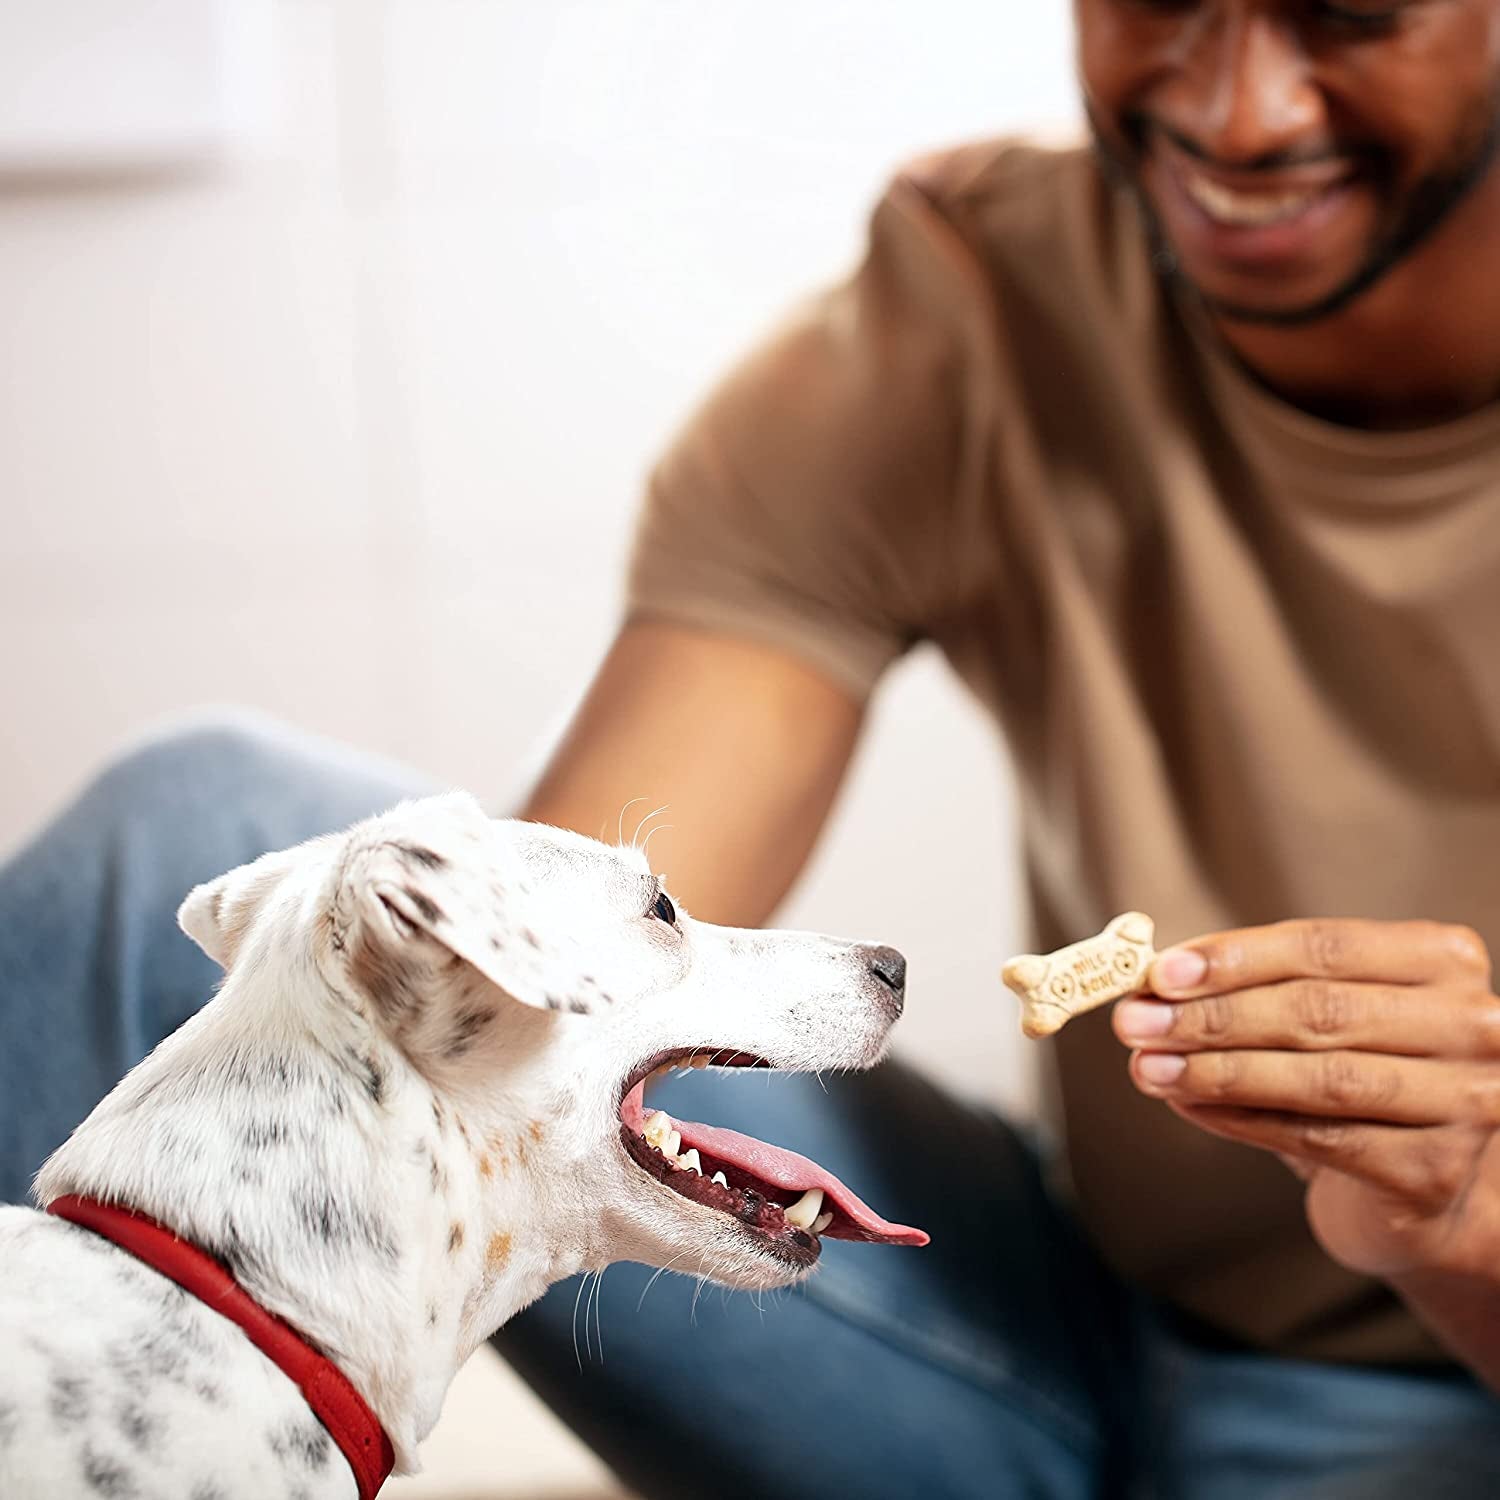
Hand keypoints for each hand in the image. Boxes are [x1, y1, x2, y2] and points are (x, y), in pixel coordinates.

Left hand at [1113, 918, 1499, 1280]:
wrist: (1422, 1182)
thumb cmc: (1358, 1068)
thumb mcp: (1319, 1010)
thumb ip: (1254, 988)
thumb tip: (1153, 985)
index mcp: (1444, 961)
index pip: (1325, 947)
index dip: (1235, 959)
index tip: (1160, 973)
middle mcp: (1473, 1026)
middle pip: (1321, 1011)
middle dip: (1214, 1017)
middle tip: (1135, 1022)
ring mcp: (1467, 1102)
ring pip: (1321, 1079)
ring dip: (1218, 1072)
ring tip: (1148, 1068)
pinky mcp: (1435, 1171)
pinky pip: (1320, 1138)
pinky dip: (1242, 1120)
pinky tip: (1188, 1105)